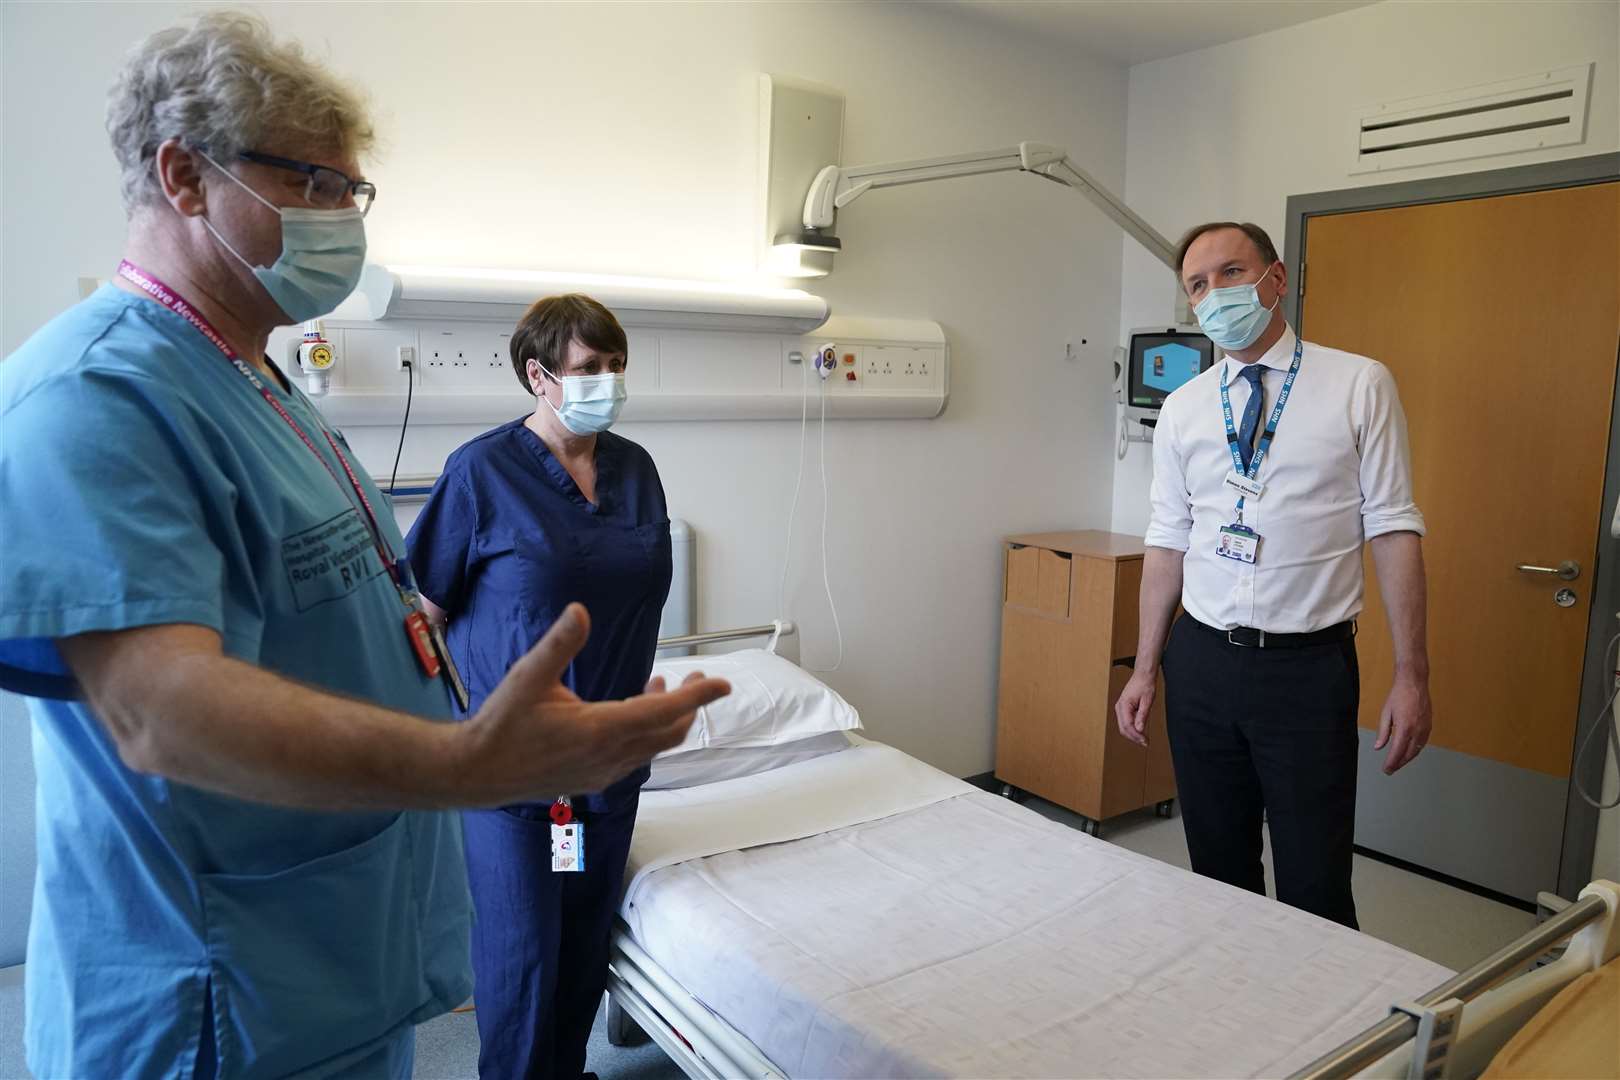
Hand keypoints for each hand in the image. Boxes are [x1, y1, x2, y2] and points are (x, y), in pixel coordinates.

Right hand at [459, 603, 729, 802]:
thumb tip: (581, 610)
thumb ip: (559, 643)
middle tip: (697, 679)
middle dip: (689, 705)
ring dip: (667, 718)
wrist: (477, 772)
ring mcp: (604, 772)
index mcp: (601, 729)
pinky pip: (636, 756)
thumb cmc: (502, 723)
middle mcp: (610, 756)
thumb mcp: (529, 676)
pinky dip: (647, 733)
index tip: (723, 684)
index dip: (697, 697)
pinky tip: (631, 713)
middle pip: (669, 732)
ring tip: (661, 683)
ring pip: (654, 746)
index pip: (664, 711)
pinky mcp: (595, 779)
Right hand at [1114, 669, 1155, 746]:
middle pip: (1123, 728)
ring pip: (1123, 727)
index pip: (1127, 725)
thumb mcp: (1147, 701)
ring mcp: (1120, 708)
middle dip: (1134, 737)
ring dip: (1132, 734)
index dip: (1136, 735)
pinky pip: (1125, 722)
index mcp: (1124, 705)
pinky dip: (1132, 729)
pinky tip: (1140, 732)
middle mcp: (1119, 707)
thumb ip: (1142, 715)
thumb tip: (1140, 729)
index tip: (1145, 741)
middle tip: (1145, 743)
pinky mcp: (1123, 709)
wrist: (1143, 676)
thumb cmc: (1145, 685)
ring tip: (1143, 739)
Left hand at [1374, 672, 1431, 774]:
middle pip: (1408, 754)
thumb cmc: (1399, 695)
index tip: (1386, 769)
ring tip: (1398, 763)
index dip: (1391, 763)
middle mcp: (1417, 730)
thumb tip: (1379, 747)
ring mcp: (1425, 728)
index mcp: (1405, 727)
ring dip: (1407, 758)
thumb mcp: (1386, 713)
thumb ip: (1383, 732)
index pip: (1397, 751)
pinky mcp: (1429, 726)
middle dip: (1399, 763)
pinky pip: (1423, 743)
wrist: (1414, 683)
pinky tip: (1409, 752)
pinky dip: (1415, 750)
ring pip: (1417, 750)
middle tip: (1390, 769)